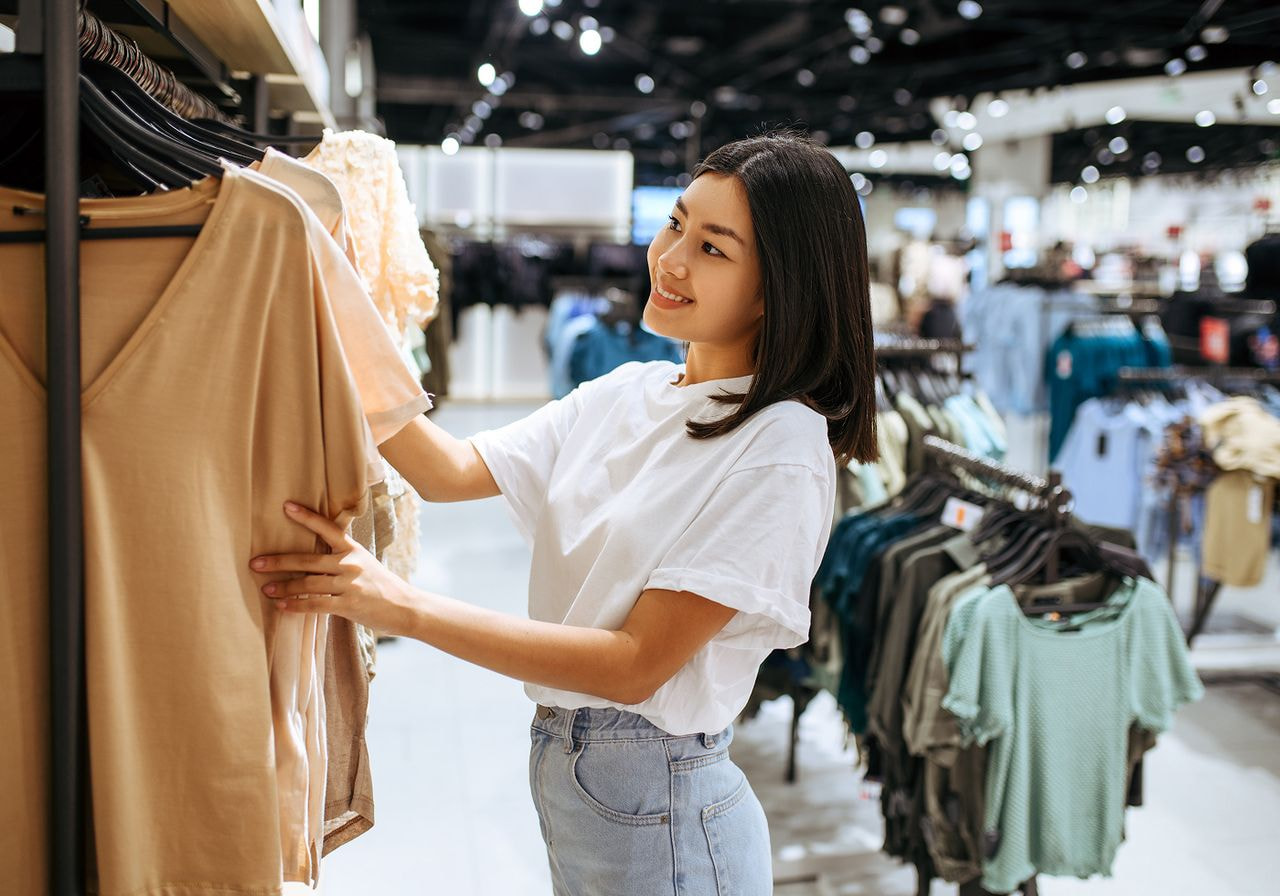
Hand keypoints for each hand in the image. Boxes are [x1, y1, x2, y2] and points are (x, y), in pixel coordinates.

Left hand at [250, 501, 416, 634]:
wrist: (404, 607)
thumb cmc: (381, 585)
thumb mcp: (365, 563)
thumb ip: (342, 557)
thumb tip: (313, 557)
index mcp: (353, 549)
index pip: (327, 529)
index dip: (307, 517)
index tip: (286, 507)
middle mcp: (350, 563)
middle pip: (308, 560)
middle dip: (279, 561)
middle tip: (255, 562)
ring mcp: (349, 584)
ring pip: (308, 583)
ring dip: (284, 587)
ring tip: (265, 589)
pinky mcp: (349, 605)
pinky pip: (316, 604)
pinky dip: (296, 606)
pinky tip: (281, 608)